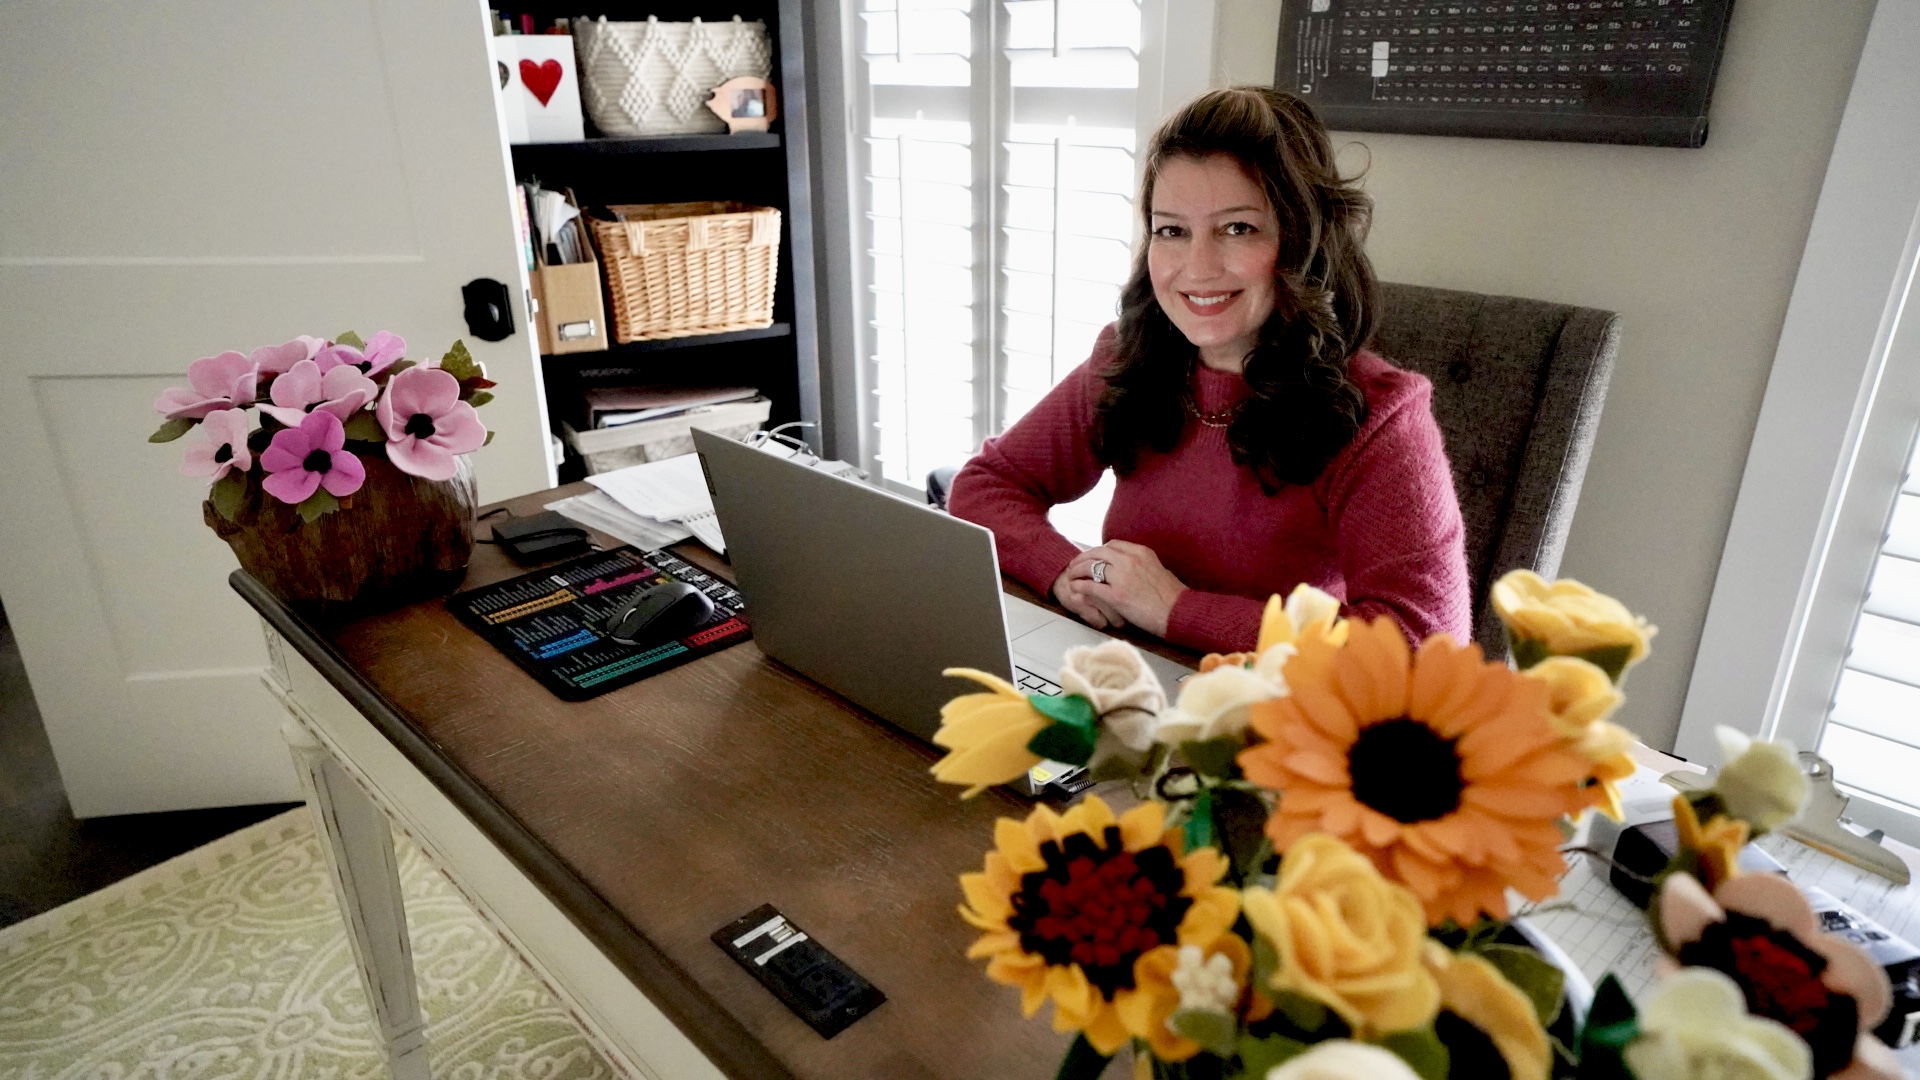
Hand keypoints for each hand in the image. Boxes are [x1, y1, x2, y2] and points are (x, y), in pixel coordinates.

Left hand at [1056, 540, 1188, 638]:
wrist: (1178, 612)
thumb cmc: (1172, 596)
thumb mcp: (1158, 569)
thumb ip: (1142, 564)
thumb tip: (1132, 566)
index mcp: (1141, 552)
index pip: (1112, 545)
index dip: (1098, 551)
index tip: (1092, 557)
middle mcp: (1130, 560)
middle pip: (1097, 553)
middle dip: (1083, 558)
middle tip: (1075, 565)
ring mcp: (1122, 577)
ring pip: (1091, 567)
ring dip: (1078, 570)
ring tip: (1071, 575)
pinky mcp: (1117, 596)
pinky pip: (1091, 586)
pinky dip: (1080, 585)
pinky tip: (1075, 588)